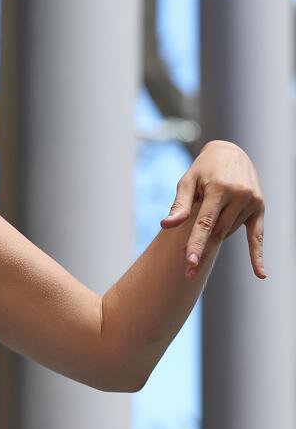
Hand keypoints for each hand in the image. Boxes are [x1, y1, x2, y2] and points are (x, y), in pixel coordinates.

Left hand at [160, 140, 264, 279]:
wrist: (231, 153)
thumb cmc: (203, 169)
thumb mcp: (187, 181)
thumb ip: (180, 204)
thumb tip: (166, 225)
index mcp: (219, 189)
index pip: (205, 223)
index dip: (197, 243)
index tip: (189, 262)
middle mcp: (239, 195)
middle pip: (218, 233)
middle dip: (202, 253)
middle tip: (187, 274)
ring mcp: (252, 202)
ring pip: (229, 232)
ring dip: (214, 239)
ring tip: (197, 243)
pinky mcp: (260, 207)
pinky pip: (258, 235)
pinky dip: (257, 255)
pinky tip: (261, 275)